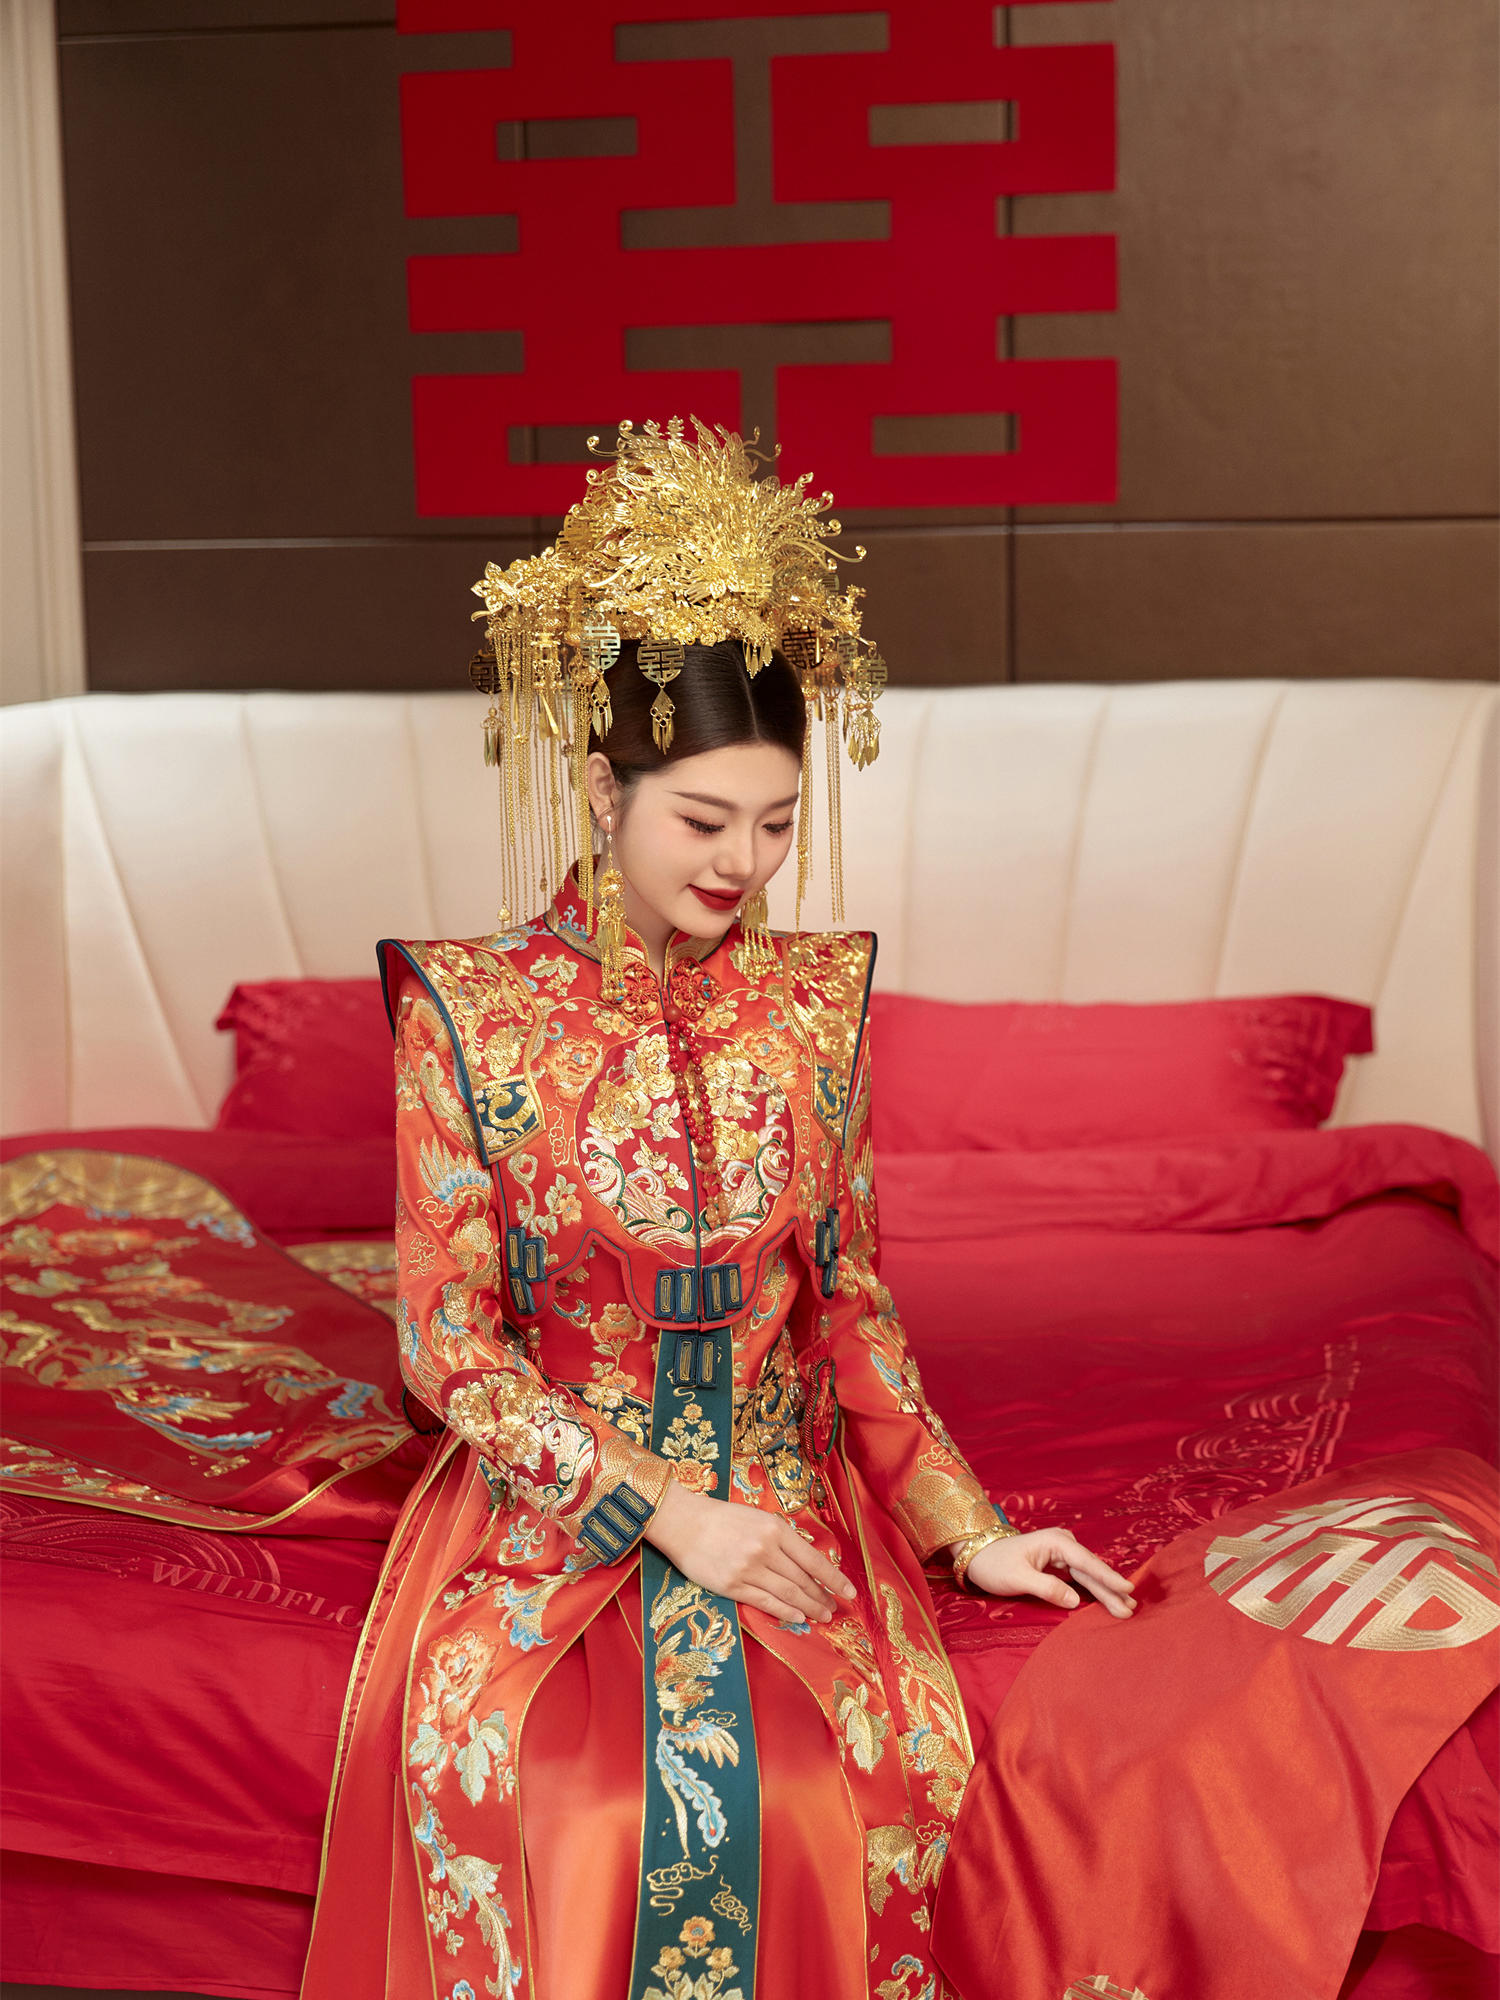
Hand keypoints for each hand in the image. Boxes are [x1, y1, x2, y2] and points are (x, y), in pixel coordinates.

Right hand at [645, 1480, 857, 1625]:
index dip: (834, 1578)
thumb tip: (806, 1562)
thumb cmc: (723, 1519)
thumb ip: (781, 1538)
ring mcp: (749, 1569)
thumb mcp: (758, 1519)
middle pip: (803, 1580)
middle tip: (835, 1608)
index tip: (850, 1591)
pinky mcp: (732, 1585)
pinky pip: (765, 1602)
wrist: (684, 1523)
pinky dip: (785, 1612)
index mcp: (775, 1529)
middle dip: (823, 1596)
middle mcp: (765, 1549)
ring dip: (809, 1607)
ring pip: (788, 1594)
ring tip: (822, 1616)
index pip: (813, 1560)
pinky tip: (798, 1618)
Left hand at [962, 1528, 1136, 1618]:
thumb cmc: (994, 1565)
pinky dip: (1093, 1591)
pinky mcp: (1058, 1564)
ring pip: (1088, 1576)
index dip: (1108, 1577)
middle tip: (1130, 1609)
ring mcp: (1061, 1553)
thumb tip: (1076, 1601)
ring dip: (1105, 1592)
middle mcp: (1062, 1543)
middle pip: (1091, 1570)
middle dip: (1111, 1590)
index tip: (1128, 1589)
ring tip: (1125, 1609)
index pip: (1086, 1562)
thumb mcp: (1018, 1579)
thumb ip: (1047, 1589)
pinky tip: (1107, 1601)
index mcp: (1055, 1541)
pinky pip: (1080, 1578)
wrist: (977, 1557)